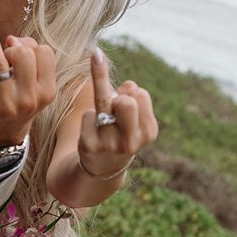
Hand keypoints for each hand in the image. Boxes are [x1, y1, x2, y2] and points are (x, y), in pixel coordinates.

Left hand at [0, 15, 56, 145]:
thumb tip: (11, 40)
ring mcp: (6, 104)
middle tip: (7, 55)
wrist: (1, 132)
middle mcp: (28, 100)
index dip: (31, 45)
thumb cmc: (19, 99)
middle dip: (13, 48)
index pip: (44, 52)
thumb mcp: (35, 84)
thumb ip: (30, 58)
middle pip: (23, 54)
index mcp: (46, 92)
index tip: (22, 51)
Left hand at [77, 50, 157, 177]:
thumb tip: (110, 69)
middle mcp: (132, 141)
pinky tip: (92, 132)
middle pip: (127, 101)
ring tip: (105, 118)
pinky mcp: (89, 146)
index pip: (141, 93)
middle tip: (116, 109)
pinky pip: (87, 114)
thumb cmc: (121, 133)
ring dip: (104, 103)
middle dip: (120, 98)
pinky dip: (89, 118)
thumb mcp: (134, 116)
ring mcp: (110, 145)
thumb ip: (129, 93)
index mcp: (149, 132)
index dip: (131, 93)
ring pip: (105, 101)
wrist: (102, 168)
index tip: (126, 103)